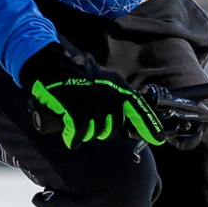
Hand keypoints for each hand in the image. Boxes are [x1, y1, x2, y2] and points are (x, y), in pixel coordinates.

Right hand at [21, 44, 167, 150]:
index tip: (158, 140)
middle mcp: (109, 92)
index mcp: (118, 85)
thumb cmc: (75, 76)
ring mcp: (93, 100)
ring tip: (76, 125)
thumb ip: (114, 96)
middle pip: (113, 128)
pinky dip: (74, 139)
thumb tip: (125, 123)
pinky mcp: (76, 108)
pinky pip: (79, 133)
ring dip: (86, 135)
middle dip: (102, 132)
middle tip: (89, 125)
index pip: (138, 107)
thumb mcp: (102, 81)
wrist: (49, 66)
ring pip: (95, 132)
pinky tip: (71, 139)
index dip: (150, 125)